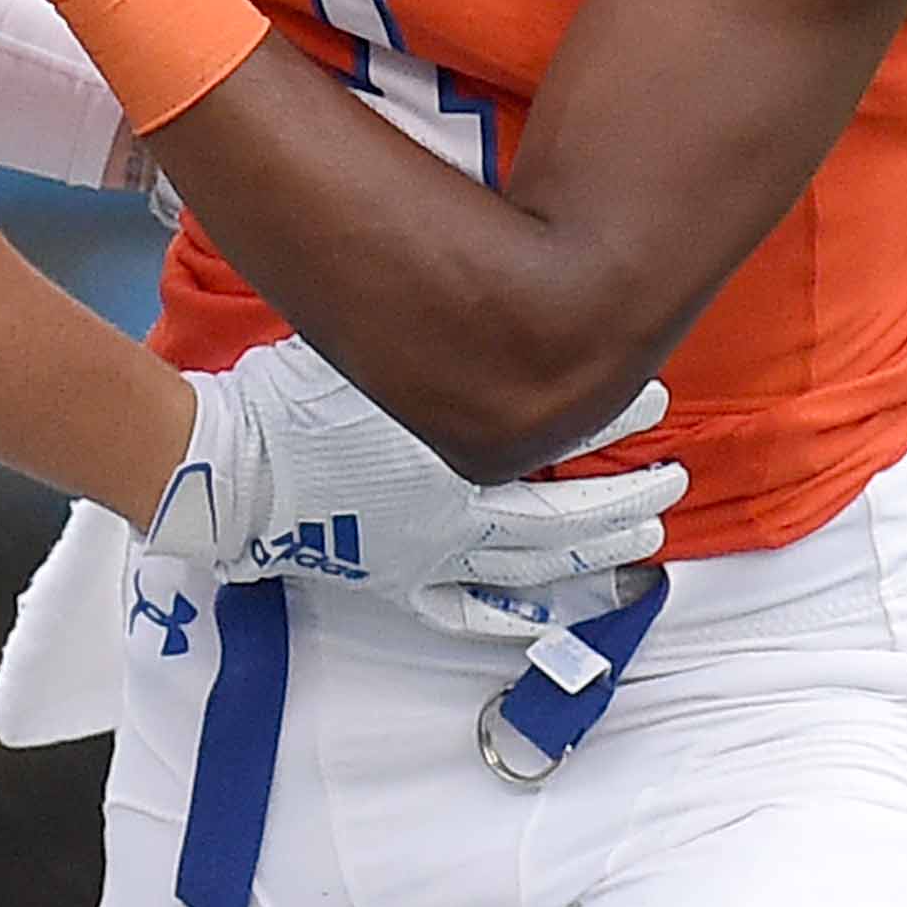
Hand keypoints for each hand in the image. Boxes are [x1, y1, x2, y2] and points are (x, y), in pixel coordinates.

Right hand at [148, 335, 685, 611]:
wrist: (234, 466)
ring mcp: (434, 555)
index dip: (618, 415)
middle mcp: (462, 512)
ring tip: (644, 541)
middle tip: (672, 479)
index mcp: (462, 450)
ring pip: (537, 565)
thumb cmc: (294, 393)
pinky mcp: (400, 582)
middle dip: (628, 496)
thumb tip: (484, 285)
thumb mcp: (376, 338)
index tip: (656, 397)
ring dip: (598, 552)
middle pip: (570, 515)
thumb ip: (437, 327)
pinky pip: (467, 612)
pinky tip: (548, 619)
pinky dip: (514, 620)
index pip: (564, 433)